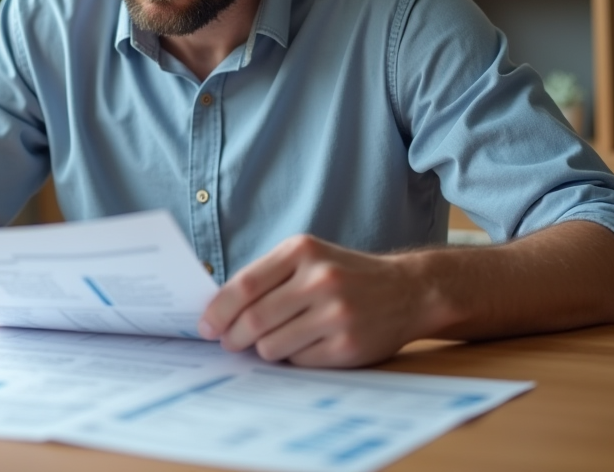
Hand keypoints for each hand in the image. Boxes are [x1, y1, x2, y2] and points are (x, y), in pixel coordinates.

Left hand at [197, 235, 429, 367]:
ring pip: (272, 346)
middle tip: (229, 343)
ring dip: (263, 349)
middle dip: (233, 337)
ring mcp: (336, 314)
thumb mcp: (309, 258)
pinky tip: (304, 345)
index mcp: (302, 251)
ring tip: (271, 342)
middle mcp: (320, 279)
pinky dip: (292, 358)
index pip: (244, 285)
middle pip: (254, 319)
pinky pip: (298, 361)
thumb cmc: (346, 274)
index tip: (205, 326)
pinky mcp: (347, 346)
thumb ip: (267, 277)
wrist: (408, 290)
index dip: (218, 310)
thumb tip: (219, 312)